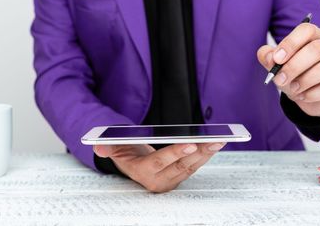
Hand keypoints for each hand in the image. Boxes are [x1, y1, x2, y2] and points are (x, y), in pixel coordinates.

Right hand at [93, 142, 224, 192]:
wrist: (131, 164)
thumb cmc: (125, 152)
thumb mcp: (113, 148)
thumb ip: (106, 147)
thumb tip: (99, 146)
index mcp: (142, 171)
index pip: (161, 161)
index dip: (176, 153)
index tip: (191, 144)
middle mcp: (158, 179)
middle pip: (181, 165)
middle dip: (199, 152)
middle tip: (214, 141)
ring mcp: (170, 180)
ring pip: (191, 167)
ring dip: (206, 154)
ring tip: (219, 140)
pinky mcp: (179, 177)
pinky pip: (194, 167)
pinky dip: (205, 155)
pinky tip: (214, 144)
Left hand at [257, 23, 319, 116]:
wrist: (309, 95)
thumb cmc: (294, 73)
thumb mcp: (279, 65)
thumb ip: (270, 57)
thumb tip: (269, 56)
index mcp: (314, 36)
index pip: (307, 30)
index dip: (291, 43)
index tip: (277, 59)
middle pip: (318, 49)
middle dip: (295, 65)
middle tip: (280, 78)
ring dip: (306, 80)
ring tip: (292, 89)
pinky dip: (314, 93)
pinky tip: (303, 96)